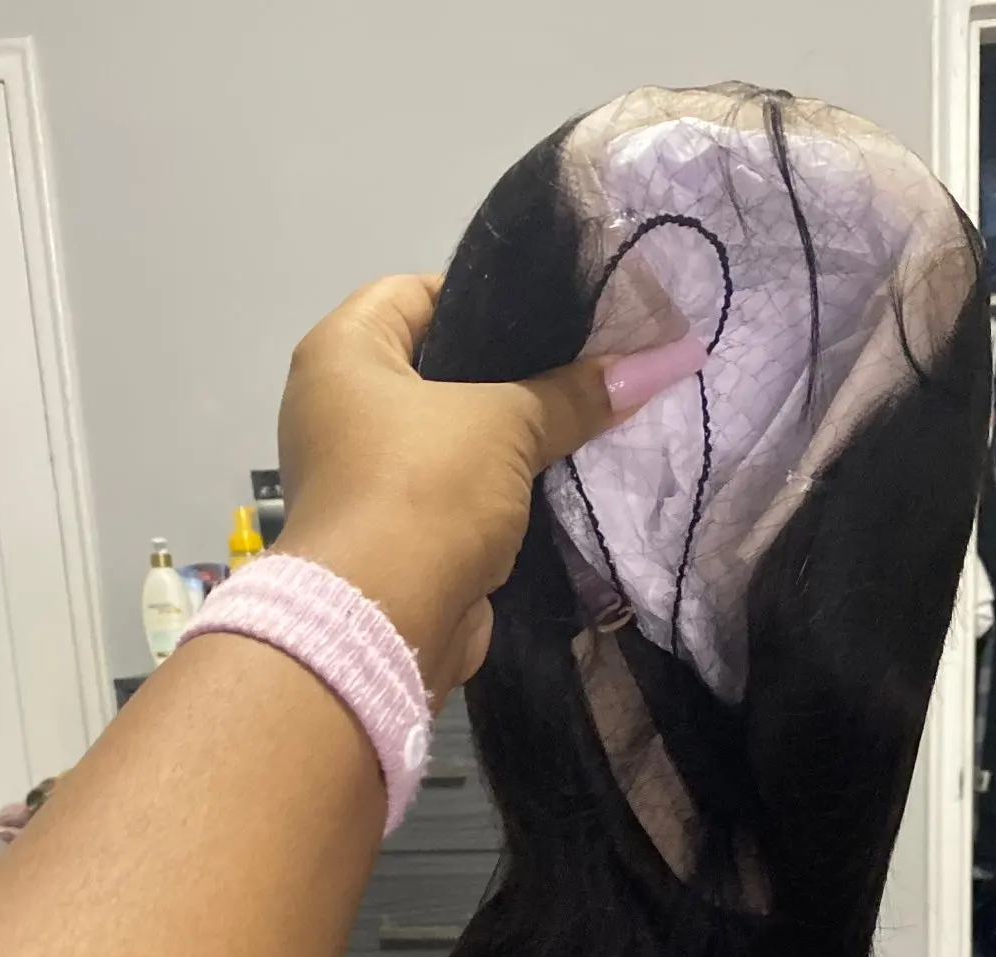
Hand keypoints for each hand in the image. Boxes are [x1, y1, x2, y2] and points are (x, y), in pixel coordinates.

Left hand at [274, 274, 704, 690]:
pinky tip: (559, 479)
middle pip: (439, 366)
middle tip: (585, 363)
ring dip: (511, 437)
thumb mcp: (507, 426)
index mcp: (341, 353)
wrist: (384, 625)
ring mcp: (364, 474)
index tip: (555, 311)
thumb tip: (655, 364)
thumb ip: (574, 395)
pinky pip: (456, 491)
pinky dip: (500, 489)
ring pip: (452, 435)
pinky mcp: (396, 532)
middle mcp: (339, 406)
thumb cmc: (424, 493)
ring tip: (585, 416)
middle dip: (511, 371)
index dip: (487, 295)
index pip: (416, 292)